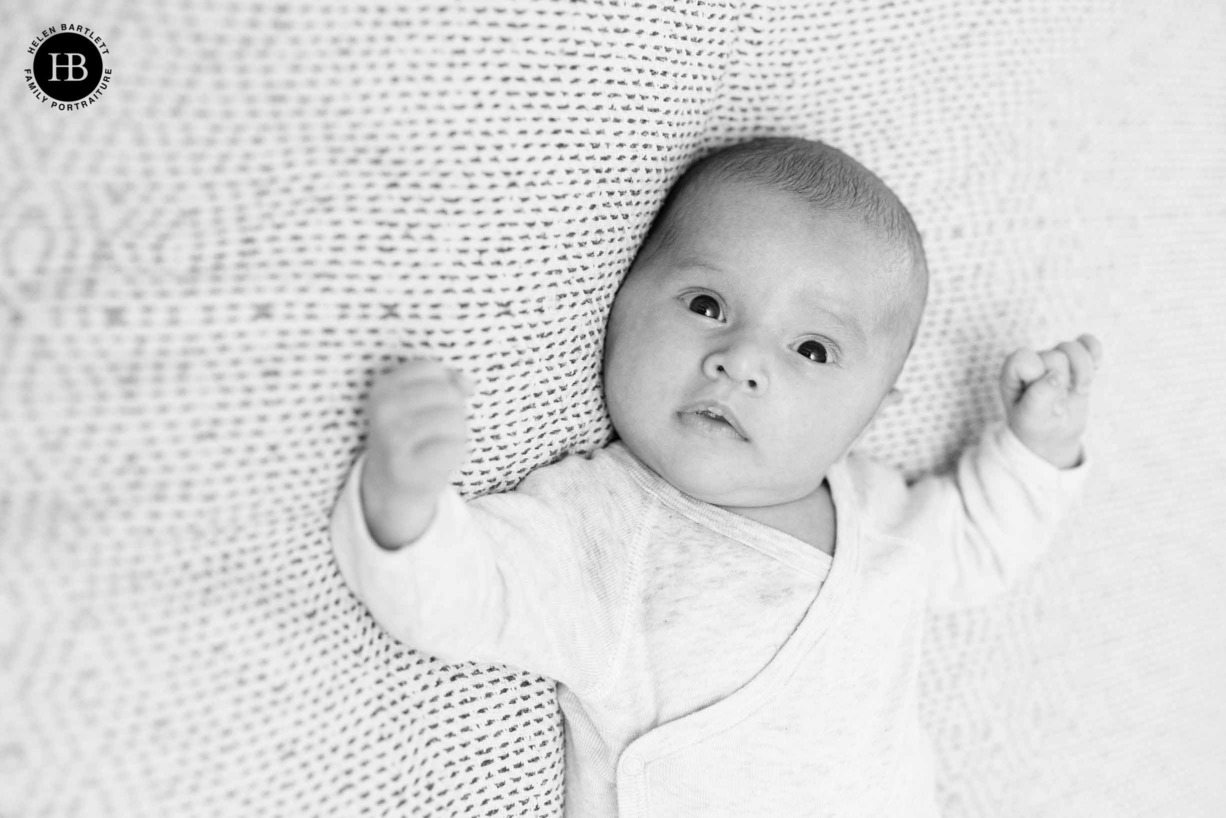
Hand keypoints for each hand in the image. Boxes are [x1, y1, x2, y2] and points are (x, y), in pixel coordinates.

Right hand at [360, 359, 473, 547]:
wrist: (391, 487)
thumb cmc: (413, 437)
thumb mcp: (418, 402)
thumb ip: (445, 383)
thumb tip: (467, 384)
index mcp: (382, 389)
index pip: (431, 368)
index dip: (445, 383)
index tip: (435, 404)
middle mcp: (383, 411)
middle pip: (447, 393)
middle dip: (454, 411)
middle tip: (437, 430)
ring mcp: (393, 440)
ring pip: (454, 420)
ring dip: (457, 433)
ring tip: (439, 444)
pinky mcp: (409, 467)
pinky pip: (455, 448)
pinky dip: (457, 454)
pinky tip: (440, 460)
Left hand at [999, 334, 1102, 468]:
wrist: (1053, 434)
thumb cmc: (1036, 425)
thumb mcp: (1032, 418)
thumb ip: (1039, 396)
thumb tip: (1057, 375)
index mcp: (1013, 373)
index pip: (1024, 359)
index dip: (1038, 376)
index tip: (1042, 399)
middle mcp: (1033, 362)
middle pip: (1055, 357)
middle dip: (1063, 383)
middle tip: (1058, 405)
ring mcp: (1054, 360)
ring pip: (1072, 348)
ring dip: (1083, 372)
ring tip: (1080, 391)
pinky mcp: (1075, 361)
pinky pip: (1087, 342)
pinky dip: (1094, 352)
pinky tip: (1096, 367)